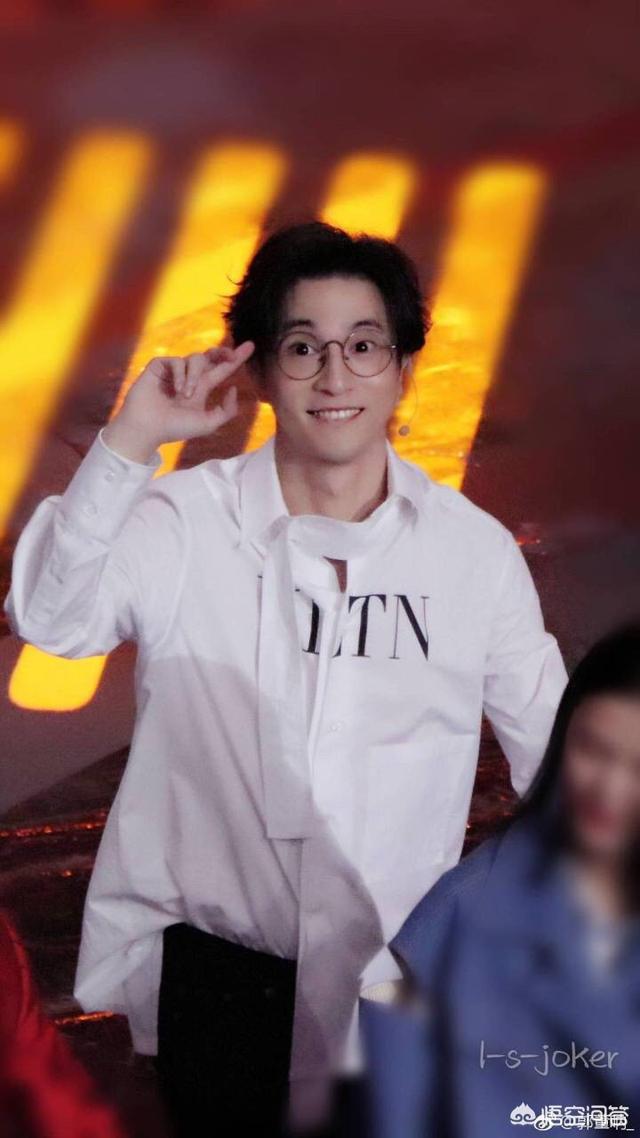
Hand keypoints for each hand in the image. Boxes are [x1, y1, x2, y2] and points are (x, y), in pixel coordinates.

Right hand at [110, 341, 255, 453]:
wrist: (147, 428)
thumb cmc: (175, 429)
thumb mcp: (208, 423)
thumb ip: (226, 410)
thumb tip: (233, 388)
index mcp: (201, 389)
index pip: (221, 370)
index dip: (236, 358)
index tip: (251, 345)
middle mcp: (189, 376)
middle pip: (210, 356)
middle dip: (223, 352)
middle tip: (230, 356)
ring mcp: (174, 370)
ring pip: (195, 359)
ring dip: (194, 377)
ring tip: (185, 395)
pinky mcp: (159, 366)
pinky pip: (177, 361)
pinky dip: (180, 375)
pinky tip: (176, 390)